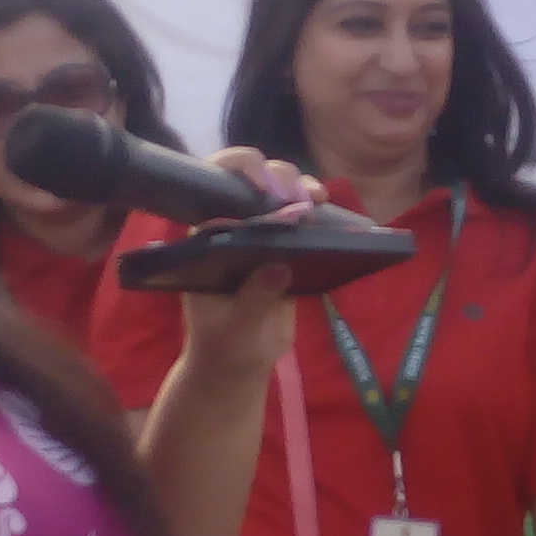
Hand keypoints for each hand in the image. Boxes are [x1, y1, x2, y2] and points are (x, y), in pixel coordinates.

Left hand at [177, 152, 317, 377]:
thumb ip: (253, 299)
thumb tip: (278, 268)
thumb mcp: (235, 327)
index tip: (260, 187)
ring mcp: (263, 235)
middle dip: (275, 177)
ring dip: (299, 186)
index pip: (213, 189)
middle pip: (251, 183)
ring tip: (316, 198)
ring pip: (280, 194)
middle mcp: (234, 227)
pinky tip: (327, 207)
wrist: (240, 362)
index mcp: (207, 239)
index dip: (235, 173)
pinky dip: (317, 210)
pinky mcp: (288, 248)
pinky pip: (303, 220)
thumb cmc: (224, 342)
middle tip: (293, 196)